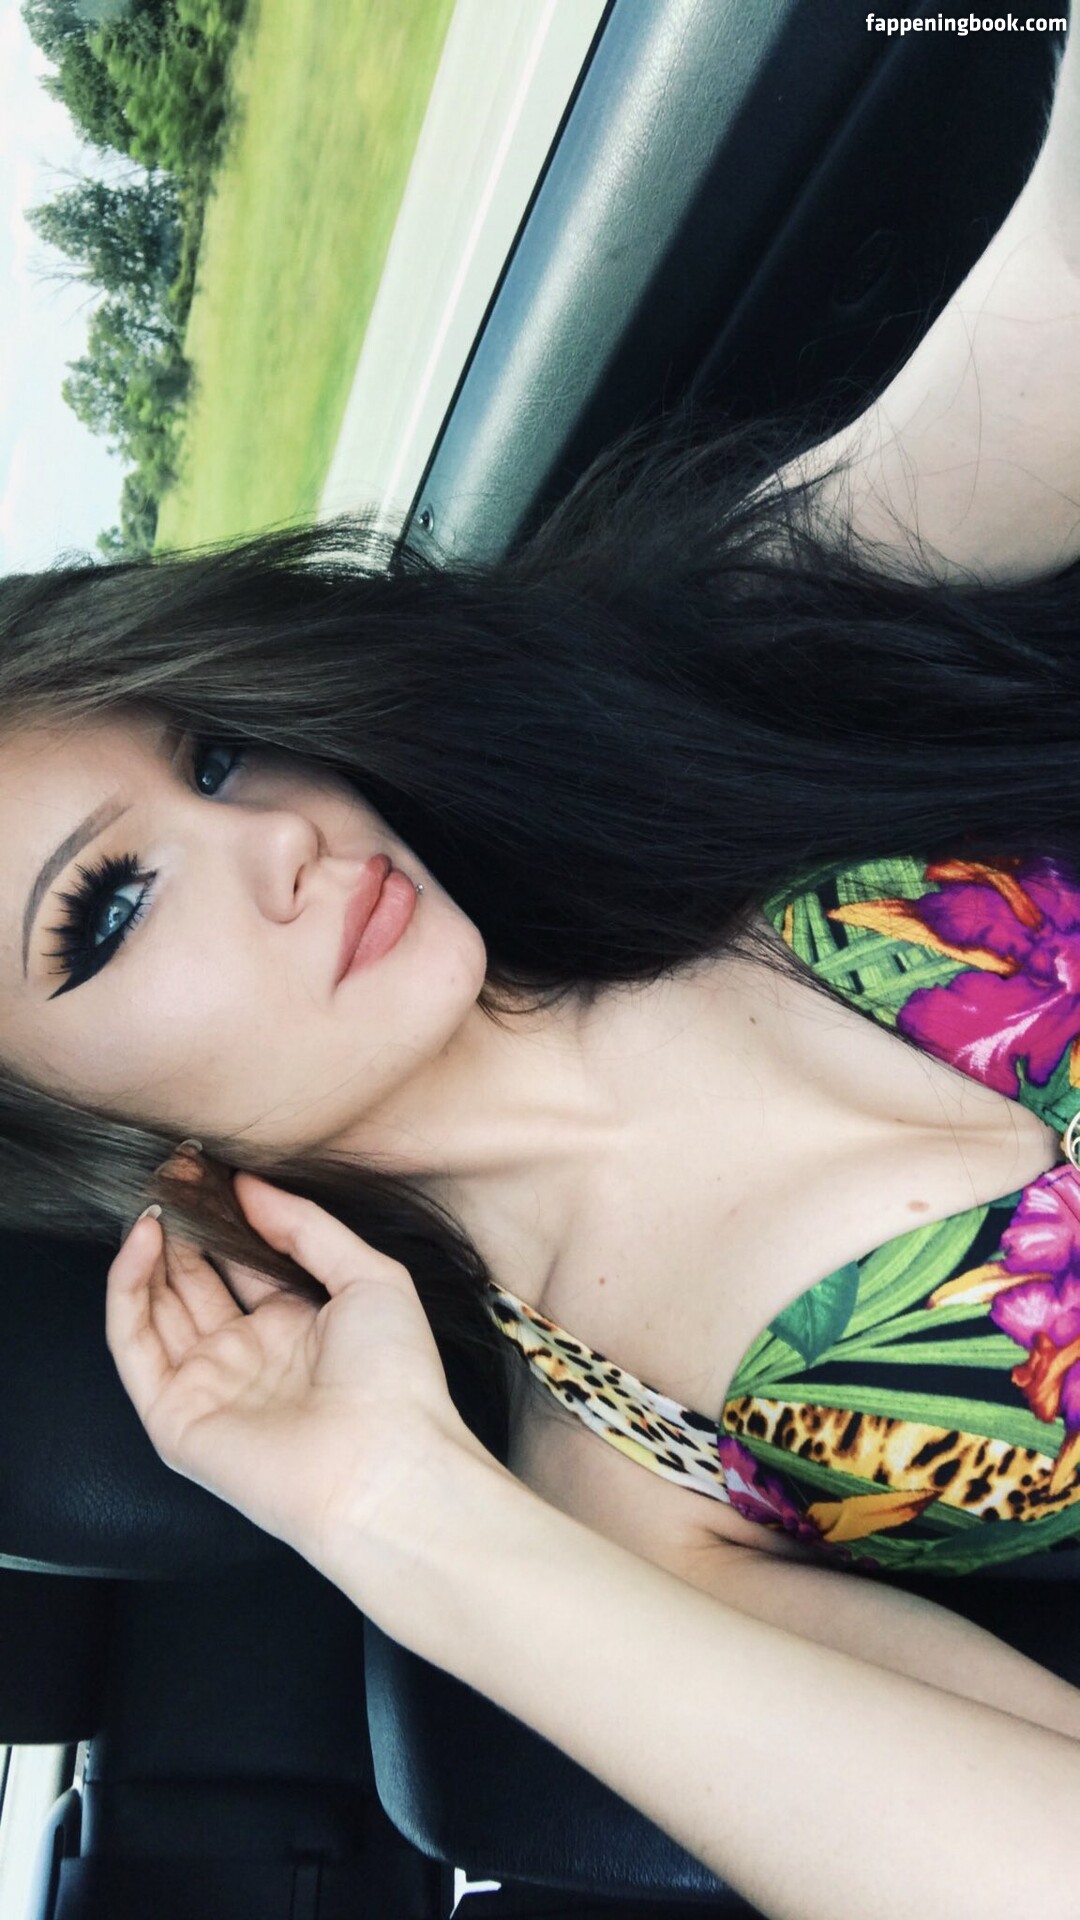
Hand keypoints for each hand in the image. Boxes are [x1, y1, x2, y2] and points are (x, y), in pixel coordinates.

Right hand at [106, 1172, 490, 1570]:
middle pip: (195, 1282)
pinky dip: (127, 1290)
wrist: (384, 1465)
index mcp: (297, 1327)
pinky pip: (134, 1345)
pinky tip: (142, 1240)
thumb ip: (306, 1226)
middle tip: (170, 1174)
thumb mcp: (369, 1276)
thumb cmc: (395, 1380)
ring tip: (153, 1198)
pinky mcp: (174, 1416)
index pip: (242, 1263)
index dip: (223, 1217)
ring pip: (156, 1308)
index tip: (206, 1169)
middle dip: (181, 1228)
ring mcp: (208, 1386)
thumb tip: (251, 1186)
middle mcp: (249, 1356)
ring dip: (149, 1252)